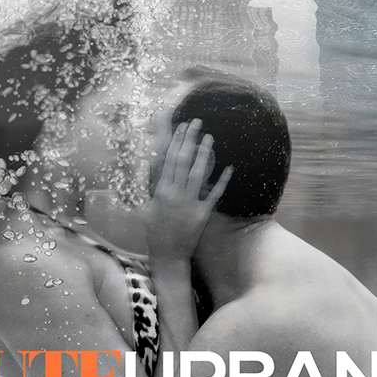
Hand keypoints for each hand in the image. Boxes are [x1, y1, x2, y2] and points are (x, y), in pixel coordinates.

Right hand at [143, 118, 232, 264]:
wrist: (168, 255)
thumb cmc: (155, 231)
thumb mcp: (148, 206)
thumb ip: (152, 186)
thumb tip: (152, 165)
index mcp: (161, 191)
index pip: (169, 160)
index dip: (176, 141)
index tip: (181, 126)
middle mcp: (175, 194)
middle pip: (183, 161)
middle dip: (189, 140)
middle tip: (196, 121)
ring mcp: (190, 203)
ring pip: (198, 173)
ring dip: (204, 154)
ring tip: (209, 137)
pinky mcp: (203, 214)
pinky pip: (214, 195)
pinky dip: (221, 181)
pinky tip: (229, 167)